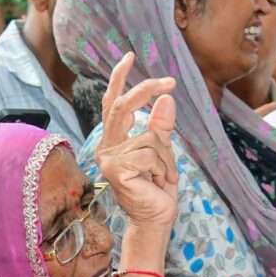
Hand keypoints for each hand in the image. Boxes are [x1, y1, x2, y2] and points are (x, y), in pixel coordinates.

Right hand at [92, 54, 178, 231]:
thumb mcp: (164, 151)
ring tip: (163, 176)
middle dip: (145, 90)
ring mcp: (109, 158)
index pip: (112, 103)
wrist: (155, 220)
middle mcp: (106, 146)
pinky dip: (163, 167)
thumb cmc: (158, 188)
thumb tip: (165, 97)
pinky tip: (158, 182)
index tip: (129, 56)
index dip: (118, 79)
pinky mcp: (116, 168)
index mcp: (114, 140)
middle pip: (122, 106)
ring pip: (149, 136)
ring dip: (166, 156)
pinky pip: (150, 152)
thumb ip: (161, 126)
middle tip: (169, 81)